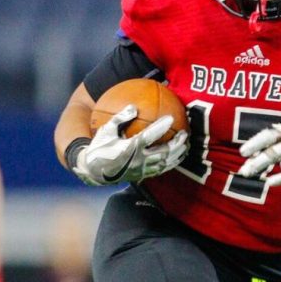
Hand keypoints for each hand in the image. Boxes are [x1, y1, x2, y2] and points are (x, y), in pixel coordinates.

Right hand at [73, 105, 187, 185]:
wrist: (94, 171)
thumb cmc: (100, 148)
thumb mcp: (106, 130)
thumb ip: (120, 118)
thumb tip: (133, 106)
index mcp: (129, 148)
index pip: (148, 136)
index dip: (160, 127)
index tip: (170, 117)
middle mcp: (138, 160)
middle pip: (163, 152)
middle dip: (177, 143)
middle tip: (185, 133)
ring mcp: (142, 169)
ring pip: (165, 163)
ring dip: (177, 154)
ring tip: (186, 145)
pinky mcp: (143, 175)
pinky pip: (161, 170)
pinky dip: (171, 163)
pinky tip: (176, 157)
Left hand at [239, 124, 280, 186]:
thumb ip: (264, 151)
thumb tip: (246, 165)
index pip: (267, 136)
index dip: (255, 143)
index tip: (242, 153)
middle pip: (272, 152)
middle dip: (257, 163)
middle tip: (244, 173)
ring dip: (268, 171)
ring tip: (258, 177)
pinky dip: (280, 179)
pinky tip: (269, 183)